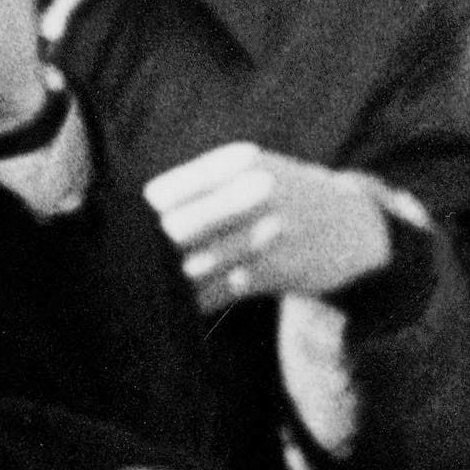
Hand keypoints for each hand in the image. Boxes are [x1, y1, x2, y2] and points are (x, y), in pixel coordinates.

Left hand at [144, 143, 396, 307]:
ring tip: (141, 292)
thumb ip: (203, 184)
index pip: (169, 192)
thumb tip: (139, 211)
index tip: (116, 231)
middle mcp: (253, 193)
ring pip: (196, 264)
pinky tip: (176, 307)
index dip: (137, 216)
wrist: (354, 225)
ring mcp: (267, 233)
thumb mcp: (252, 170)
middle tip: (119, 268)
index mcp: (239, 162)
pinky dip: (195, 300)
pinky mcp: (276, 270)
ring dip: (167, 282)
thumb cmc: (287, 195)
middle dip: (147, 252)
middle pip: (178, 229)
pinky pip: (220, 290)